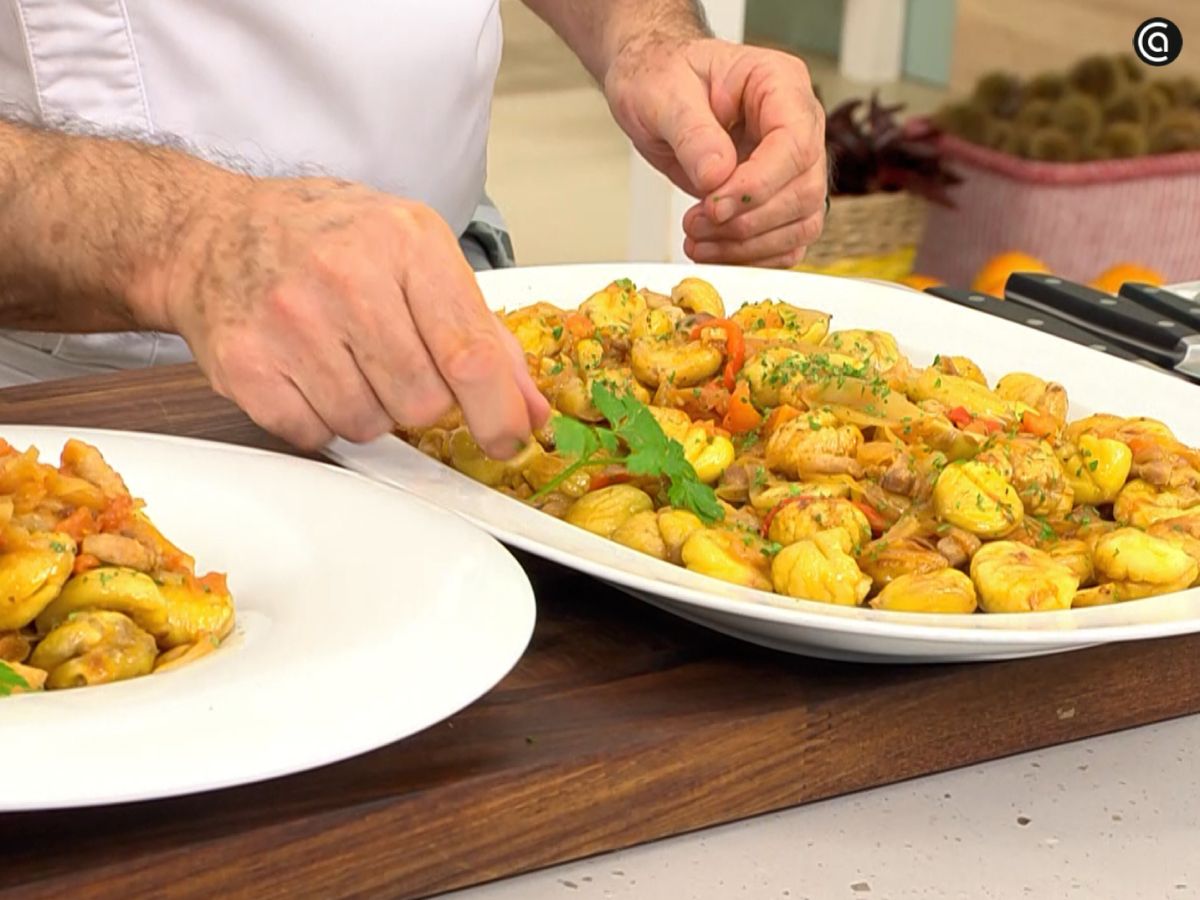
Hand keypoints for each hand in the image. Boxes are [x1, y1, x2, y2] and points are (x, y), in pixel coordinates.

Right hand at [158, 176, 548, 454]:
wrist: (212, 232)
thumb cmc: (327, 240)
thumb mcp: (416, 254)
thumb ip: (481, 333)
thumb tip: (529, 411)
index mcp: (405, 241)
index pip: (470, 353)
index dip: (498, 413)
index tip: (509, 439)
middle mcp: (346, 277)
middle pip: (423, 402)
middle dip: (421, 400)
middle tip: (394, 361)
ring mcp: (289, 322)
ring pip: (369, 425)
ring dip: (369, 409)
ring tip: (345, 357)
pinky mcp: (246, 366)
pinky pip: (315, 435)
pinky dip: (321, 418)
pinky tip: (309, 371)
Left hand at [605, 37, 826, 267]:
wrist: (654, 88)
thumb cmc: (663, 75)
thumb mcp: (663, 93)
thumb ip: (692, 132)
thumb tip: (716, 176)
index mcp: (779, 83)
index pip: (795, 143)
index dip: (758, 184)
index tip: (714, 204)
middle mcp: (797, 124)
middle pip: (804, 190)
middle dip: (747, 220)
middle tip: (696, 223)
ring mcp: (790, 164)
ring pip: (801, 223)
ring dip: (748, 245)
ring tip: (698, 240)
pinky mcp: (776, 196)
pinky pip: (785, 241)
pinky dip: (752, 257)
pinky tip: (714, 251)